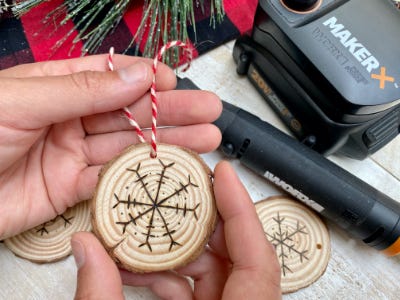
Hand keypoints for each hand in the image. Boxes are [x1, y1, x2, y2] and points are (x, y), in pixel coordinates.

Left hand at [0, 55, 221, 238]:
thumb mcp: (22, 99)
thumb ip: (83, 89)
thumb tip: (137, 75)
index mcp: (56, 85)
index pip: (111, 75)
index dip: (146, 77)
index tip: (176, 81)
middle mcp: (69, 117)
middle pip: (129, 112)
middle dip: (172, 111)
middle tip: (208, 111)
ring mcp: (73, 154)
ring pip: (129, 145)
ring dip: (168, 143)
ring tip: (205, 139)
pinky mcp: (72, 188)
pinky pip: (114, 179)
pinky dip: (142, 174)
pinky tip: (170, 168)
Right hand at [72, 161, 281, 299]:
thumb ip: (103, 297)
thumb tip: (86, 249)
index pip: (257, 258)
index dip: (240, 208)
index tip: (224, 172)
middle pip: (235, 255)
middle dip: (200, 221)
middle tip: (178, 193)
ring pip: (217, 270)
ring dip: (181, 249)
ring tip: (151, 229)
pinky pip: (203, 290)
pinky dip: (176, 276)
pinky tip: (147, 268)